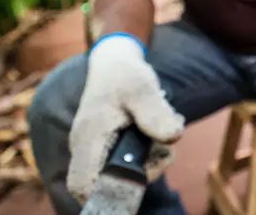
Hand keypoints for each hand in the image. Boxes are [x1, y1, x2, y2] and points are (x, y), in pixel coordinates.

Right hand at [67, 35, 183, 200]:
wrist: (115, 63)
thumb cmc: (124, 74)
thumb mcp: (143, 88)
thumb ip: (155, 113)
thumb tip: (173, 136)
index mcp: (88, 137)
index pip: (82, 183)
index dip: (106, 193)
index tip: (141, 178)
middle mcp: (85, 147)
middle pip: (105, 184)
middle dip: (141, 174)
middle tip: (164, 151)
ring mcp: (94, 149)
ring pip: (119, 174)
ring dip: (148, 163)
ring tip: (164, 137)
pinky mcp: (106, 147)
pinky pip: (124, 163)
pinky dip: (146, 156)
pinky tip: (158, 137)